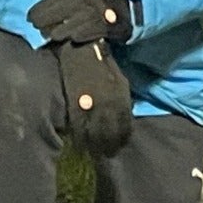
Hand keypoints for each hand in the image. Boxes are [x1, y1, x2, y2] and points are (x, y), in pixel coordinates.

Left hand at [27, 0, 135, 46]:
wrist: (127, 9)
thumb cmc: (95, 3)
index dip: (42, 6)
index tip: (29, 17)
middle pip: (68, 5)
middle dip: (50, 15)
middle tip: (37, 27)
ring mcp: (102, 10)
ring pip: (82, 17)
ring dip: (66, 27)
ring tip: (52, 36)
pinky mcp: (112, 24)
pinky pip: (98, 28)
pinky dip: (86, 33)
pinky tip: (74, 38)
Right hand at [56, 40, 133, 154]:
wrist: (80, 48)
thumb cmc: (99, 62)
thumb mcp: (116, 78)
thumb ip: (120, 96)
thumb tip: (124, 113)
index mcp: (121, 95)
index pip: (125, 125)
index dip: (122, 138)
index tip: (118, 146)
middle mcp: (110, 102)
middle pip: (112, 132)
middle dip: (109, 145)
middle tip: (106, 155)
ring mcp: (93, 103)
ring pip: (96, 132)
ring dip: (95, 146)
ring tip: (93, 154)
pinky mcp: (76, 102)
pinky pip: (79, 126)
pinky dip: (80, 138)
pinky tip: (79, 146)